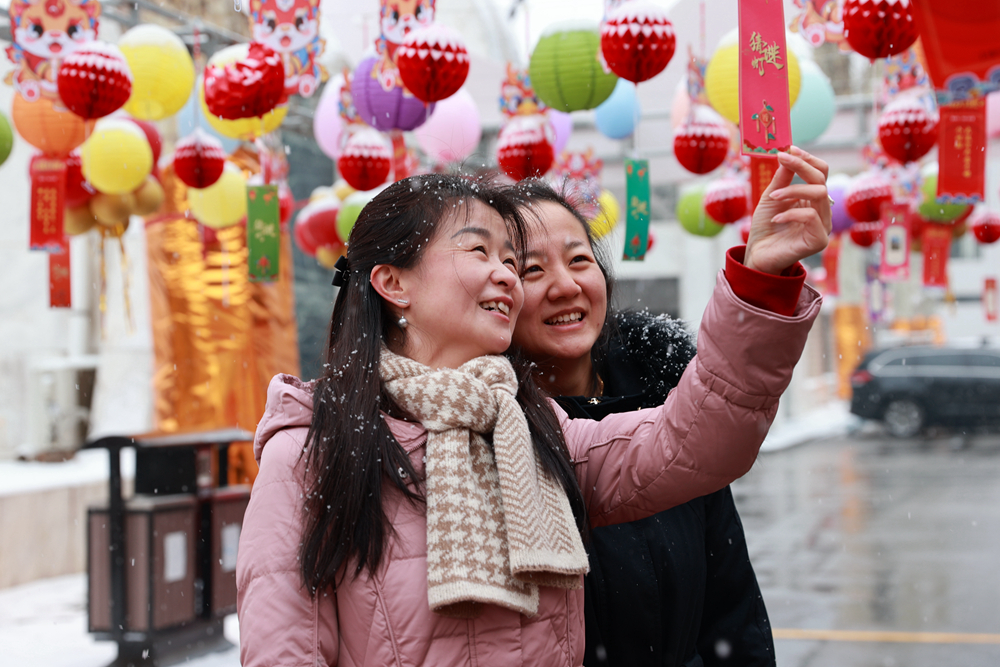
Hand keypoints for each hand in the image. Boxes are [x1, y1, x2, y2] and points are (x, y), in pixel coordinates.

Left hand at [745, 146, 831, 274]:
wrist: (757, 254)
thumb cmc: (765, 227)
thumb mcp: (771, 197)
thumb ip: (781, 178)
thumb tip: (787, 153)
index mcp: (813, 199)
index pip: (821, 172)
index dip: (807, 159)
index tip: (788, 150)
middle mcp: (823, 211)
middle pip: (821, 179)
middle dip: (801, 166)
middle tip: (782, 159)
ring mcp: (824, 226)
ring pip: (819, 194)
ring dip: (793, 190)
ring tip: (773, 197)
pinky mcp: (819, 240)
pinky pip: (811, 216)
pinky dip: (791, 213)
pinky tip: (775, 219)